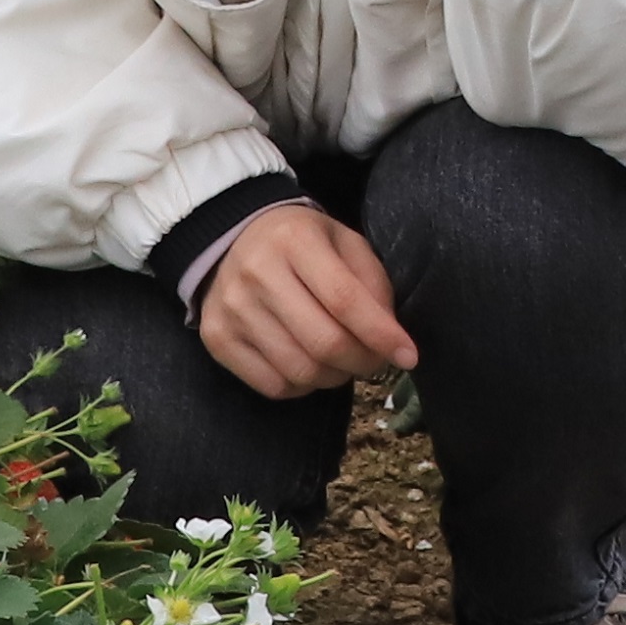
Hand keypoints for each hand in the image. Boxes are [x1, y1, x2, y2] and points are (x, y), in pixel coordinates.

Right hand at [192, 199, 411, 401]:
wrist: (232, 238)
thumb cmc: (301, 244)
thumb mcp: (344, 243)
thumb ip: (372, 284)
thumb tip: (391, 338)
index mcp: (295, 240)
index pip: (344, 299)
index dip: (381, 334)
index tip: (409, 355)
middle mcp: (257, 273)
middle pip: (323, 342)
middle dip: (363, 361)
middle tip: (375, 360)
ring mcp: (232, 308)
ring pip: (300, 371)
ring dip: (335, 377)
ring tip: (342, 361)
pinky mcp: (217, 338)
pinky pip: (272, 386)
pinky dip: (302, 386)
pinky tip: (309, 365)